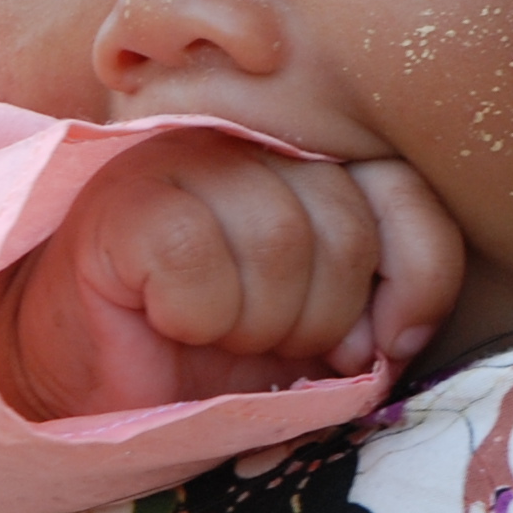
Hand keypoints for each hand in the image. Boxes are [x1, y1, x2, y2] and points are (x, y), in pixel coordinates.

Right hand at [0, 135, 463, 421]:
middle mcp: (252, 137)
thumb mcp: (327, 324)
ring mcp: (182, 158)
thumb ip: (386, 300)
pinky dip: (196, 318)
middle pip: (345, 225)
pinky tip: (168, 319)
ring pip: (278, 241)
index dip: (418, 272)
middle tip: (274, 342)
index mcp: (314, 153)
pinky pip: (197, 261)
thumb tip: (405, 328)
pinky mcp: (122, 201)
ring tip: (220, 331)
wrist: (94, 375)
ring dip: (259, 325)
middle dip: (325, 318)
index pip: (405, 186)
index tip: (388, 341)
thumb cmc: (215, 345)